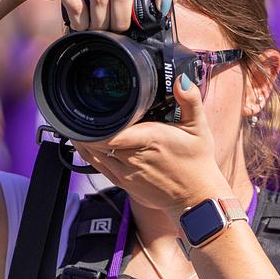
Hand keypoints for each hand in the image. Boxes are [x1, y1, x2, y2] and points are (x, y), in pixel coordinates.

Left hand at [74, 73, 231, 217]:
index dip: (97, 122)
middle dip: (90, 125)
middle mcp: (134, 157)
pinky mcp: (123, 183)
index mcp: (150, 139)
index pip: (113, 131)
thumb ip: (190, 101)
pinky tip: (85, 142)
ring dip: (85, 139)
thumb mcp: (198, 128)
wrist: (195, 198)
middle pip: (98, 139)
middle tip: (83, 109)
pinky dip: (88, 153)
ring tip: (81, 123)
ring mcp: (126, 172)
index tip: (92, 107)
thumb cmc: (197, 163)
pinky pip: (97, 166)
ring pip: (94, 153)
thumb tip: (182, 80)